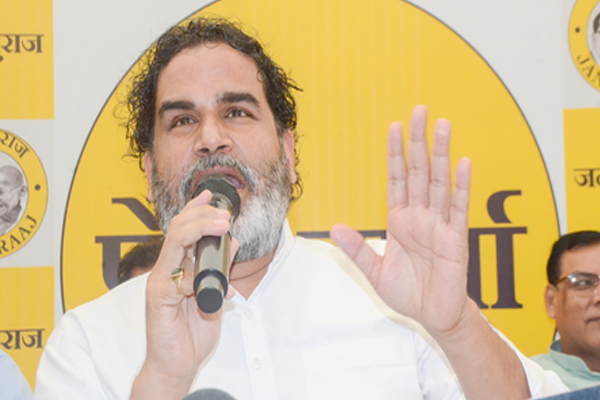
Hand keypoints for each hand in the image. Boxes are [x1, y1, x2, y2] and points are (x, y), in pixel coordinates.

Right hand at [131, 190, 237, 399]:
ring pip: (174, 243)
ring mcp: (160, 282)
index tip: (210, 195)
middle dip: (202, 215)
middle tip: (224, 213)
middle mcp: (166, 269)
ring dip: (200, 229)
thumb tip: (233, 244)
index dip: (195, 209)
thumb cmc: (191, 332)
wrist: (176, 364)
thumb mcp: (215, 295)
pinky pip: (177, 278)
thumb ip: (221, 270)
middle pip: (177, 229)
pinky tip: (218, 289)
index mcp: (178, 266)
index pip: (183, 229)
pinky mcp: (158, 298)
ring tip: (222, 226)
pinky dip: (199, 278)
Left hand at [330, 105, 470, 334]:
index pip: (396, 179)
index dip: (394, 153)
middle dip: (418, 141)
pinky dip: (462, 186)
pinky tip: (462, 164)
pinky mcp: (456, 238)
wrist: (432, 316)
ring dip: (440, 154)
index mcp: (400, 220)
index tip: (394, 127)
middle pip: (418, 171)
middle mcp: (420, 216)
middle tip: (420, 111)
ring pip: (439, 182)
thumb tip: (333, 228)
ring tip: (442, 126)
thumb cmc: (408, 293)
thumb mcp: (374, 271)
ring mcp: (439, 224)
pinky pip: (459, 208)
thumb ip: (357, 249)